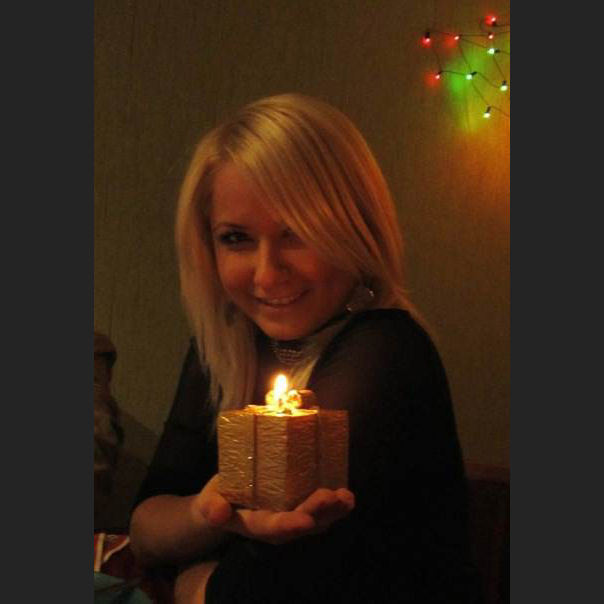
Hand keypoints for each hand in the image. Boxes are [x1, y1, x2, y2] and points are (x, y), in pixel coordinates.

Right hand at [194, 475, 354, 544]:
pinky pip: (319, 510)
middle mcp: (276, 526)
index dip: (289, 525)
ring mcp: (289, 517)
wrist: (224, 504)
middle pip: (300, 523)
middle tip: (333, 497)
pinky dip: (334, 505)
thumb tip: (217, 514)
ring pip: (315, 520)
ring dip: (333, 511)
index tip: (305, 521)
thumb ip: (212, 507)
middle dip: (318, 511)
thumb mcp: (209, 501)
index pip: (273, 528)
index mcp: (254, 525)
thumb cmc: (218, 499)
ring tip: (347, 498)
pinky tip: (346, 495)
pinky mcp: (298, 507)